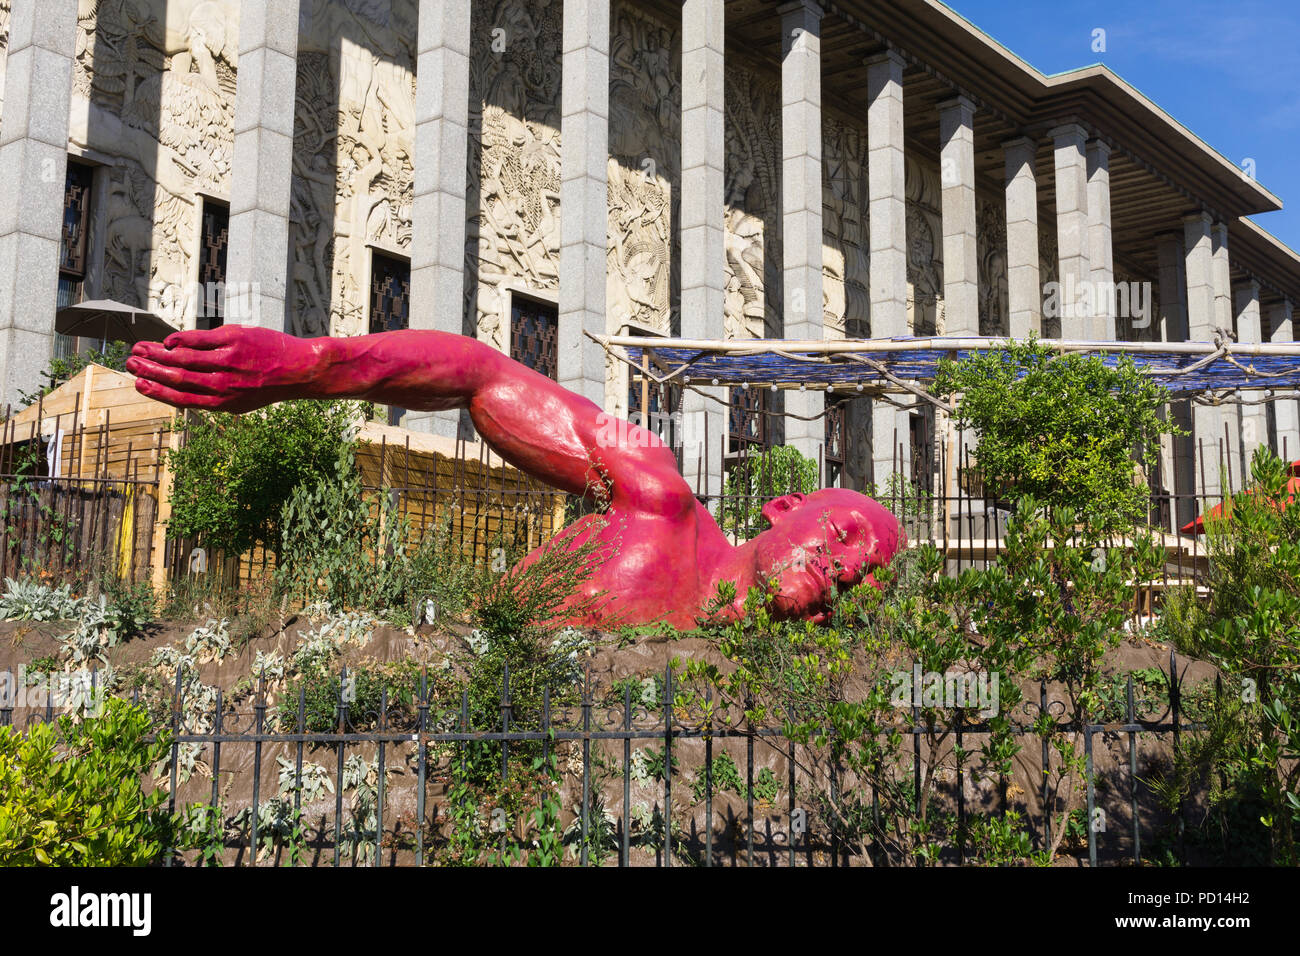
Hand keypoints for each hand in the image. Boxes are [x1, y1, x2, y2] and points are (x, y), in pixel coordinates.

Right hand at [126, 325, 318, 412]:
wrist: (300, 369)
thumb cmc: (266, 383)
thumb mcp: (240, 398)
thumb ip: (212, 393)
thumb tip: (179, 384)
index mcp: (223, 403)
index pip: (181, 399)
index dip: (156, 392)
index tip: (137, 384)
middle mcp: (223, 385)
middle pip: (177, 378)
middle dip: (149, 371)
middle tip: (130, 362)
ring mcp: (228, 362)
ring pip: (183, 358)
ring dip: (157, 354)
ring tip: (140, 349)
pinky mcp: (234, 340)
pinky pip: (199, 340)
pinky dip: (179, 340)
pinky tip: (168, 341)